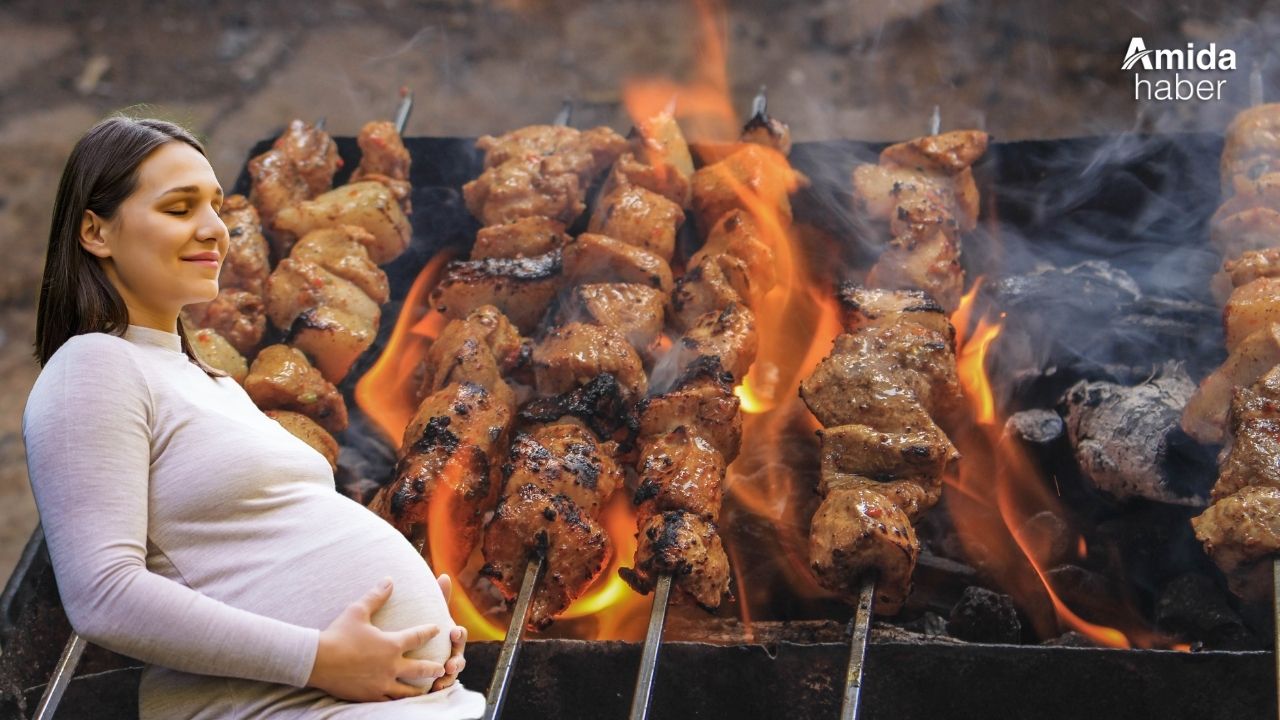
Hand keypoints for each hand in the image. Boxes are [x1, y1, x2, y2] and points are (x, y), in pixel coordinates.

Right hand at [307, 578, 445, 701]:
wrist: (318, 661)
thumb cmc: (338, 634)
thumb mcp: (357, 611)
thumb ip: (376, 596)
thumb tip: (389, 580)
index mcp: (392, 644)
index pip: (418, 636)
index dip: (430, 631)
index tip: (438, 629)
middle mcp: (391, 666)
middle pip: (421, 668)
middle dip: (434, 668)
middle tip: (442, 668)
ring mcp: (382, 683)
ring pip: (407, 690)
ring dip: (419, 689)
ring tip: (426, 690)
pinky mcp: (370, 695)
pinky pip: (389, 701)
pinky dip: (397, 700)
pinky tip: (400, 700)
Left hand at [431, 574, 466, 692]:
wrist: (420, 649)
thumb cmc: (432, 629)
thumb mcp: (435, 613)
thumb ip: (440, 597)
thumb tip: (444, 575)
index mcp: (452, 636)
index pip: (460, 635)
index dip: (459, 634)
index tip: (453, 632)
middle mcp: (453, 651)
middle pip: (460, 657)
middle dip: (457, 661)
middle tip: (451, 664)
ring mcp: (448, 666)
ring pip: (453, 673)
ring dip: (449, 677)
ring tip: (442, 679)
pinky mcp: (440, 678)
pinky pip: (443, 684)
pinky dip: (441, 686)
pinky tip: (434, 688)